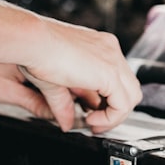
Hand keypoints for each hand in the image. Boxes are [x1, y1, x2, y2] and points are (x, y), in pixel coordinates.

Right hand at [19, 19, 141, 132]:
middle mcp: (110, 50)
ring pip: (132, 95)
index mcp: (100, 46)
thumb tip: (66, 124)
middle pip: (129, 87)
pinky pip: (123, 104)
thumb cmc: (36, 52)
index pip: (117, 79)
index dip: (108, 101)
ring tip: (94, 124)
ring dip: (114, 116)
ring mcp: (112, 59)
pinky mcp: (110, 72)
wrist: (33, 41)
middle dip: (114, 110)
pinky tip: (91, 121)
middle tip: (96, 123)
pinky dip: (111, 118)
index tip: (92, 116)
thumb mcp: (55, 83)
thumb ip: (65, 104)